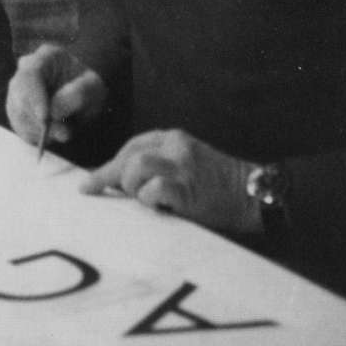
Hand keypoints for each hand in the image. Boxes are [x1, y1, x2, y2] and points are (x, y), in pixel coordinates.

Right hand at [6, 42, 106, 149]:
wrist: (83, 93)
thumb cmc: (88, 86)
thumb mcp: (94, 86)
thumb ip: (78, 95)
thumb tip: (54, 112)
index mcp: (45, 57)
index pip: (29, 74)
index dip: (34, 96)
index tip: (44, 117)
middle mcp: (24, 71)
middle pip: (18, 96)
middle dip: (38, 119)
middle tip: (64, 133)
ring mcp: (17, 91)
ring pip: (18, 114)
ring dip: (40, 130)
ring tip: (65, 131)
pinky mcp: (17, 111)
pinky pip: (21, 127)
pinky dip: (37, 136)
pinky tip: (54, 134)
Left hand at [81, 129, 259, 233]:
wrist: (254, 194)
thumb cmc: (217, 186)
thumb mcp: (186, 163)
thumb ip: (157, 165)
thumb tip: (117, 182)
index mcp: (173, 138)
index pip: (131, 146)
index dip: (109, 165)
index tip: (90, 183)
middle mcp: (176, 146)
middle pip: (128, 156)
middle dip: (111, 177)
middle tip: (106, 193)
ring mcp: (183, 166)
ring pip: (136, 167)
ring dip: (132, 188)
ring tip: (145, 201)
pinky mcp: (189, 188)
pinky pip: (156, 190)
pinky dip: (150, 200)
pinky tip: (159, 207)